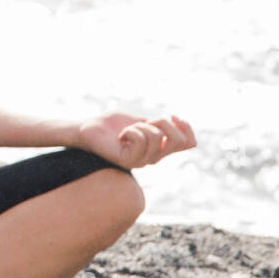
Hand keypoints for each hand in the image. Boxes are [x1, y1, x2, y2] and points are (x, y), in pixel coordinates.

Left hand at [76, 112, 196, 169]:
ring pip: (157, 136)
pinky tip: (120, 136)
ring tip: (127, 130)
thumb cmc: (114, 124)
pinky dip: (130, 131)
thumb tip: (178, 121)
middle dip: (163, 122)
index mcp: (160, 148)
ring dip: (140, 125)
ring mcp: (142, 162)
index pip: (189, 143)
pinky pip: (140, 139)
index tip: (172, 116)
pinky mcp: (129, 161)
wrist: (89, 128)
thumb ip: (159, 125)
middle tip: (145, 121)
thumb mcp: (142, 120)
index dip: (186, 127)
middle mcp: (155, 157)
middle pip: (178, 140)